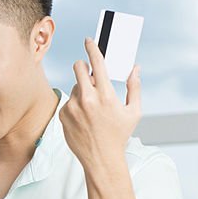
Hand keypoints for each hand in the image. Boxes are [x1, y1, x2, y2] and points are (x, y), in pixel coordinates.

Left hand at [60, 38, 141, 173]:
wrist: (100, 158)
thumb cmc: (119, 135)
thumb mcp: (134, 111)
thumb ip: (135, 87)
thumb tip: (135, 68)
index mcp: (105, 95)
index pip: (97, 63)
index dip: (92, 48)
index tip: (89, 40)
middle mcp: (86, 99)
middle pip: (78, 68)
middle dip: (84, 67)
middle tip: (90, 73)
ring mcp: (72, 107)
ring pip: (75, 87)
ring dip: (82, 90)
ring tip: (93, 108)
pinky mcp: (62, 115)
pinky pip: (68, 101)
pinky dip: (76, 104)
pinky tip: (84, 117)